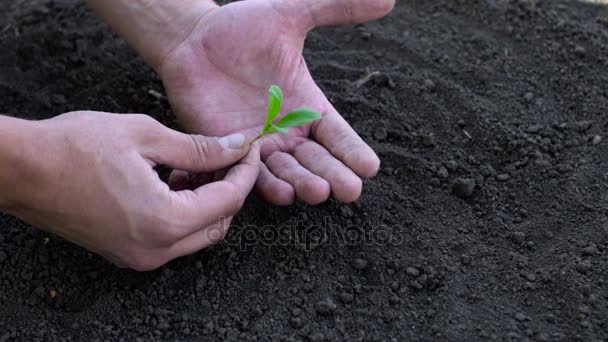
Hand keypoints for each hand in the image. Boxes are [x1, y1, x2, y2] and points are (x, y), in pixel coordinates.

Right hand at [7, 111, 258, 270]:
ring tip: (193, 167)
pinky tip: (172, 182)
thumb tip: (236, 147)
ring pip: (197, 235)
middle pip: (218, 224)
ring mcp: (140, 257)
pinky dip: (183, 214)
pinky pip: (172, 239)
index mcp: (165, 222)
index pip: (229, 201)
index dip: (245, 172)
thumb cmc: (75, 148)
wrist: (22, 170)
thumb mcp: (146, 137)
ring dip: (206, 203)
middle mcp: (156, 250)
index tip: (249, 149)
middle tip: (225, 158)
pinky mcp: (126, 254)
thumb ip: (199, 149)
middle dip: (229, 190)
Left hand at [159, 0, 394, 204]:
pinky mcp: (229, 151)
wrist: (192, 40)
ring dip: (303, 184)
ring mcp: (259, 144)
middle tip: (349, 190)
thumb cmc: (241, 29)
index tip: (370, 167)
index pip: (338, 134)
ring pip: (287, 173)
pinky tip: (281, 192)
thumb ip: (335, 9)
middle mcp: (287, 131)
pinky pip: (250, 174)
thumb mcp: (290, 14)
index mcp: (307, 106)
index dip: (353, 151)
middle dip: (334, 176)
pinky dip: (264, 184)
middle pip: (318, 161)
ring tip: (317, 192)